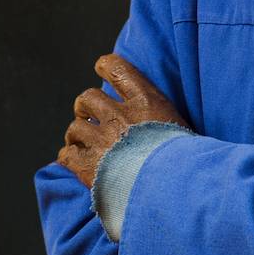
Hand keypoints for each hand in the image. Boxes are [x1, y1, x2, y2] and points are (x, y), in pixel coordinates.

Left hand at [58, 53, 187, 187]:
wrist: (172, 189)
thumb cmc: (185, 163)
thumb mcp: (181, 130)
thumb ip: (163, 121)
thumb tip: (160, 125)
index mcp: (145, 101)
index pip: (118, 69)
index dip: (105, 65)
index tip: (100, 66)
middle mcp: (119, 115)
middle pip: (89, 98)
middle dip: (85, 107)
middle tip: (87, 117)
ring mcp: (102, 139)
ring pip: (76, 127)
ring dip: (76, 135)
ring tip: (78, 143)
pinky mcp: (89, 165)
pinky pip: (68, 156)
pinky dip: (68, 157)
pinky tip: (73, 163)